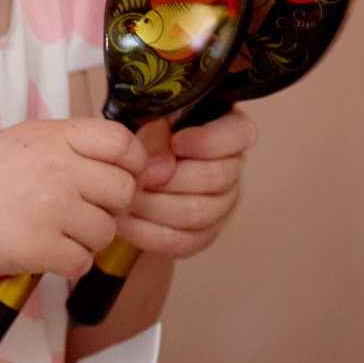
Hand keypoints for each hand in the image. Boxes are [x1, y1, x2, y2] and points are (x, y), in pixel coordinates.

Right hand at [0, 119, 147, 278]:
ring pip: (106, 232)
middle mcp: (58, 168)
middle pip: (123, 192)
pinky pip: (83, 262)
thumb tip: (128, 160)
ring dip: (87, 239)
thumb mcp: (26, 140)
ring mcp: (50, 208)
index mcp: (55, 136)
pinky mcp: (39, 247)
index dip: (132, 164)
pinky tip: (46, 251)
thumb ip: (73, 144)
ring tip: (56, 231)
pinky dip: (69, 263)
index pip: (123, 143)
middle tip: (82, 210)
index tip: (119, 177)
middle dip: (110, 207)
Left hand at [114, 109, 255, 258]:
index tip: (177, 141)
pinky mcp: (203, 235)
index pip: (239, 135)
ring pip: (198, 213)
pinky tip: (124, 221)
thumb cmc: (150, 135)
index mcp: (231, 131)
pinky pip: (183, 242)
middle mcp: (233, 169)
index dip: (208, 141)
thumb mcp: (152, 120)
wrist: (133, 167)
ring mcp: (222, 205)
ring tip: (125, 197)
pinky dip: (148, 233)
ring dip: (155, 206)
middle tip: (138, 176)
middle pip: (215, 177)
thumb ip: (157, 135)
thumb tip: (160, 169)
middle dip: (170, 179)